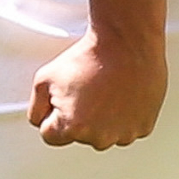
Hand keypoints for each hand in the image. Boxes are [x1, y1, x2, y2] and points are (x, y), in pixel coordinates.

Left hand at [28, 28, 166, 151]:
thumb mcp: (44, 77)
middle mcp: (99, 138)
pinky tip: (123, 92)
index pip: (51, 135)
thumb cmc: (91, 54)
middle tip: (87, 87)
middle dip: (80, 115)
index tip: (64, 96)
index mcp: (73, 128)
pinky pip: (128, 127)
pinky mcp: (143, 127)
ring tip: (106, 86)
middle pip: (81, 134)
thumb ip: (35, 107)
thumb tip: (39, 120)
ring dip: (104, 117)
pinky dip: (126, 114)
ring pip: (106, 132)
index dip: (53, 112)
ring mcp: (123, 134)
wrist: (126, 40)